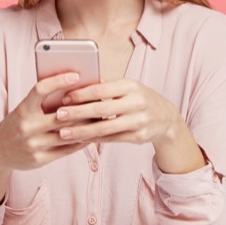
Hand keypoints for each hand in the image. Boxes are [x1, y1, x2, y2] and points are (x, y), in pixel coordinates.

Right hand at [0, 72, 89, 205]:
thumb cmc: (17, 123)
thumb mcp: (24, 109)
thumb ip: (44, 101)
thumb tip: (74, 88)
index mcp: (22, 109)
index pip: (40, 89)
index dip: (58, 80)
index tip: (76, 74)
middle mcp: (27, 127)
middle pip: (63, 114)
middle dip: (83, 105)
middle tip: (101, 97)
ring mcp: (33, 145)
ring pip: (68, 133)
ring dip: (87, 125)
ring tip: (101, 116)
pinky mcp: (39, 159)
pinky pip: (66, 149)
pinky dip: (81, 141)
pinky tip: (91, 133)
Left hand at [53, 78, 205, 173]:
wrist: (166, 118)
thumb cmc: (140, 99)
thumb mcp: (128, 88)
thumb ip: (107, 87)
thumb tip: (78, 85)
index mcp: (131, 86)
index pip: (102, 89)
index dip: (82, 94)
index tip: (64, 98)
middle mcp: (137, 102)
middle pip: (102, 109)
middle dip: (78, 113)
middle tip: (58, 116)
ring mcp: (139, 121)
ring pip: (105, 128)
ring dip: (82, 131)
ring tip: (64, 133)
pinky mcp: (139, 136)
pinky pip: (112, 138)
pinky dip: (94, 139)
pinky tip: (80, 139)